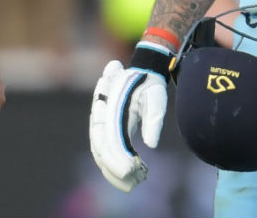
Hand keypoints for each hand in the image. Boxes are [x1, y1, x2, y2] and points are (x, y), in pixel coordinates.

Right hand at [89, 45, 169, 191]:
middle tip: (135, 184)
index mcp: (111, 107)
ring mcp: (100, 125)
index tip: (132, 171)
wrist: (141, 72)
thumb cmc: (150, 85)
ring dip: (114, 173)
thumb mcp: (156, 96)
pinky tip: (129, 178)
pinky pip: (103, 154)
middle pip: (102, 150)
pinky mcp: (104, 132)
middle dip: (116, 170)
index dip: (118, 157)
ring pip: (100, 155)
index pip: (111, 138)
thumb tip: (152, 144)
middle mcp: (101, 117)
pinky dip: (113, 168)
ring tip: (134, 185)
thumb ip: (154, 117)